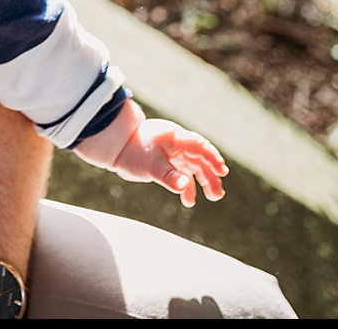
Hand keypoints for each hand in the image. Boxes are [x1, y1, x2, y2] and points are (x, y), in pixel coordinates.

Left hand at [112, 118, 227, 206]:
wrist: (116, 149)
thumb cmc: (132, 151)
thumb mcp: (149, 165)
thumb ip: (168, 176)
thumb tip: (184, 187)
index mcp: (175, 137)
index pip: (199, 146)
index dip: (212, 157)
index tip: (221, 171)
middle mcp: (178, 144)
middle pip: (200, 159)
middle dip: (211, 176)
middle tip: (217, 194)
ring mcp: (174, 153)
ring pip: (195, 167)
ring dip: (204, 182)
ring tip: (212, 197)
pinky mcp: (169, 163)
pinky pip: (183, 175)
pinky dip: (187, 186)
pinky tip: (189, 201)